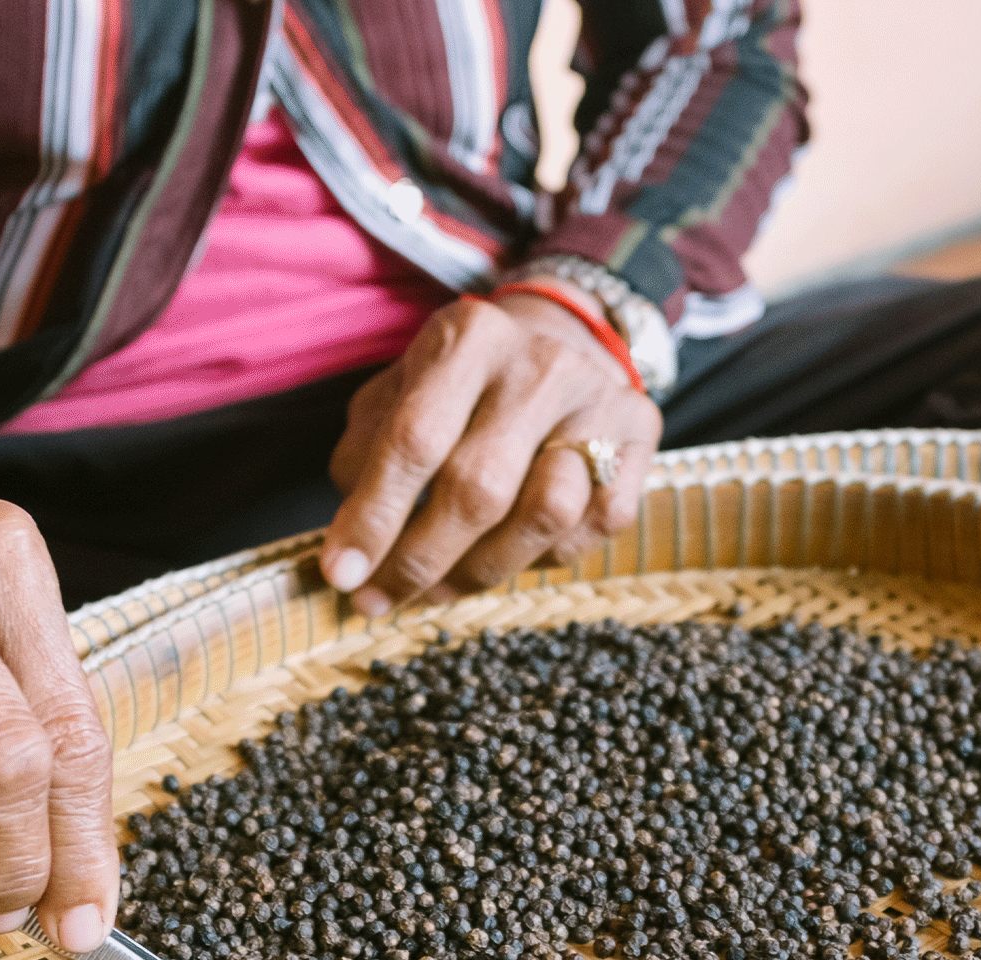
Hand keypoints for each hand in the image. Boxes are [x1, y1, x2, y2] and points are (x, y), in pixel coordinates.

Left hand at [322, 291, 662, 612]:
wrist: (558, 342)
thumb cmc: (455, 389)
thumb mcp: (394, 398)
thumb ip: (362, 461)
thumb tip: (353, 550)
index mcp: (467, 338)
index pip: (413, 441)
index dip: (374, 519)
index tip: (341, 576)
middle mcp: (540, 363)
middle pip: (478, 489)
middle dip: (418, 561)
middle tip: (378, 598)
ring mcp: (598, 400)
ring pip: (543, 517)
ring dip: (479, 571)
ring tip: (438, 586)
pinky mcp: (639, 437)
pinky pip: (588, 533)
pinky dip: (537, 560)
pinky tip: (504, 553)